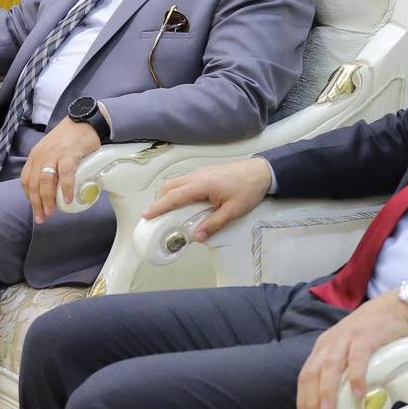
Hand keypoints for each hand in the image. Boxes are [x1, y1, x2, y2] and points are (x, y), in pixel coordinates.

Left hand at [22, 118, 101, 222]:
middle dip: (36, 203)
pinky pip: (65, 175)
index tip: (36, 208)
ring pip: (45, 181)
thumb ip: (48, 165)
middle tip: (42, 217)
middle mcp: (41, 156)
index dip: (29, 197)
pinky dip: (66, 189)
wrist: (83, 122)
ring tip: (51, 212)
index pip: (26, 180)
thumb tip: (52, 186)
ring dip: (47, 199)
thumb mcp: (51, 150)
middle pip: (34, 183)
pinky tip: (68, 199)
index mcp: (35, 156)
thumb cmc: (69, 138)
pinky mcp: (68, 155)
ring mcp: (54, 155)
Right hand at [143, 157, 272, 240]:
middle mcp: (197, 176)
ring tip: (166, 210)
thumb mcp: (232, 211)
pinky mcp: (205, 172)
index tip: (147, 215)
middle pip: (169, 186)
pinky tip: (182, 201)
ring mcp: (200, 172)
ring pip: (176, 181)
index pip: (174, 197)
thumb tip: (196, 237)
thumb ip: (213, 224)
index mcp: (201, 185)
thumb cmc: (248, 190)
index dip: (159, 207)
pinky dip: (176, 189)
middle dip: (159, 200)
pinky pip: (184, 180)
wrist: (261, 171)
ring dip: (167, 194)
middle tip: (154, 216)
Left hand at [295, 291, 407, 408]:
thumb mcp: (348, 348)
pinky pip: (358, 358)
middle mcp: (331, 342)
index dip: (303, 398)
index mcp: (324, 347)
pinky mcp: (366, 337)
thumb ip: (343, 369)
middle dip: (311, 399)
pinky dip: (356, 376)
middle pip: (314, 373)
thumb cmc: (371, 332)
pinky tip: (357, 393)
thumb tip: (344, 403)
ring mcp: (348, 338)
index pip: (306, 375)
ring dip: (328, 390)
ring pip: (331, 366)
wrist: (393, 306)